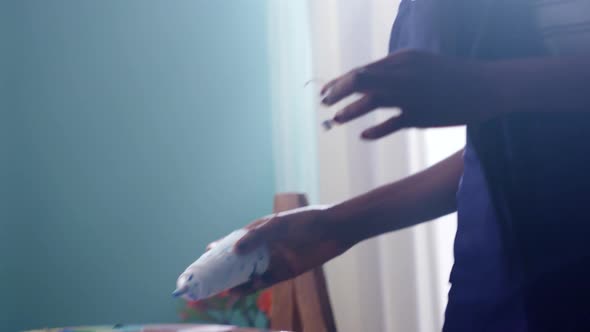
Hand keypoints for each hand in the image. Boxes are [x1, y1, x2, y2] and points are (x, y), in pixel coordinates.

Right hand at [206, 206, 350, 294]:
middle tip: (210, 278)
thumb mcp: (280, 226)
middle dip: (226, 268)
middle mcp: (266, 245)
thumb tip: (234, 250)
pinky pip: (267, 281)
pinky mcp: (287, 271)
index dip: (221, 246)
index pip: (236, 238)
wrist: (335, 230)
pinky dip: (254, 287)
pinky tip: (244, 291)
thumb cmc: (307, 221)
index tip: (205, 253)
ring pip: (252, 272)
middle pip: (242, 258)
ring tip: (225, 290)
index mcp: (262, 229)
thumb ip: (257, 237)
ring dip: (238, 281)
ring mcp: (276, 259)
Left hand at [321, 50, 495, 138]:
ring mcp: (410, 96)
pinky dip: (373, 131)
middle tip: (324, 103)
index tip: (326, 91)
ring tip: (336, 119)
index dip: (339, 82)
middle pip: (358, 81)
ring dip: (348, 112)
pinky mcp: (420, 116)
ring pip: (369, 102)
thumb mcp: (420, 64)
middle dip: (336, 93)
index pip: (361, 70)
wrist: (486, 86)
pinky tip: (363, 135)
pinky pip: (389, 125)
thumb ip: (394, 72)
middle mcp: (402, 75)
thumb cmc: (452, 74)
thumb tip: (366, 82)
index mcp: (402, 59)